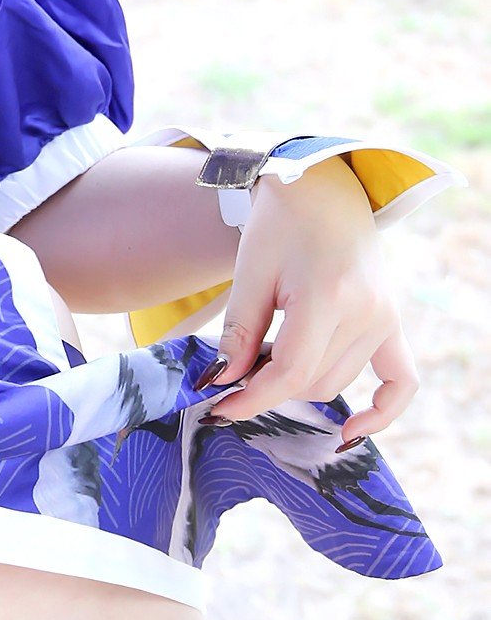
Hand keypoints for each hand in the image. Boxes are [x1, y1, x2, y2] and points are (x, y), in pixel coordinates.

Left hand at [203, 157, 417, 440]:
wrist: (322, 186)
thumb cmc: (279, 222)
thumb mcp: (250, 274)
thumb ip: (239, 334)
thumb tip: (222, 383)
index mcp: (329, 295)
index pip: (292, 372)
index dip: (251, 397)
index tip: (219, 409)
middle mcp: (368, 311)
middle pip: (313, 381)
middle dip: (269, 386)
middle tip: (236, 367)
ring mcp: (387, 317)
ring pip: (337, 382)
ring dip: (300, 383)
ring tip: (268, 354)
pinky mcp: (394, 319)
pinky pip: (400, 380)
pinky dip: (381, 411)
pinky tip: (349, 433)